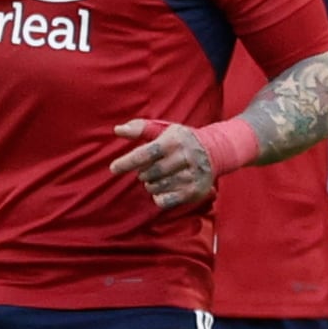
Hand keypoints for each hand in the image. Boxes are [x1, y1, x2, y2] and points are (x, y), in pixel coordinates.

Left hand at [107, 116, 224, 214]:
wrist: (214, 151)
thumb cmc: (180, 140)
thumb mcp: (162, 129)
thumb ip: (139, 128)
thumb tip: (117, 130)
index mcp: (175, 140)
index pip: (146, 153)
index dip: (127, 162)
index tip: (113, 168)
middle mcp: (186, 156)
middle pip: (150, 173)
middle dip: (143, 174)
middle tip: (147, 171)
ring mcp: (193, 175)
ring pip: (158, 187)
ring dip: (151, 185)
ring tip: (156, 179)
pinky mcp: (196, 190)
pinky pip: (167, 200)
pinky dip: (159, 197)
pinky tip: (160, 191)